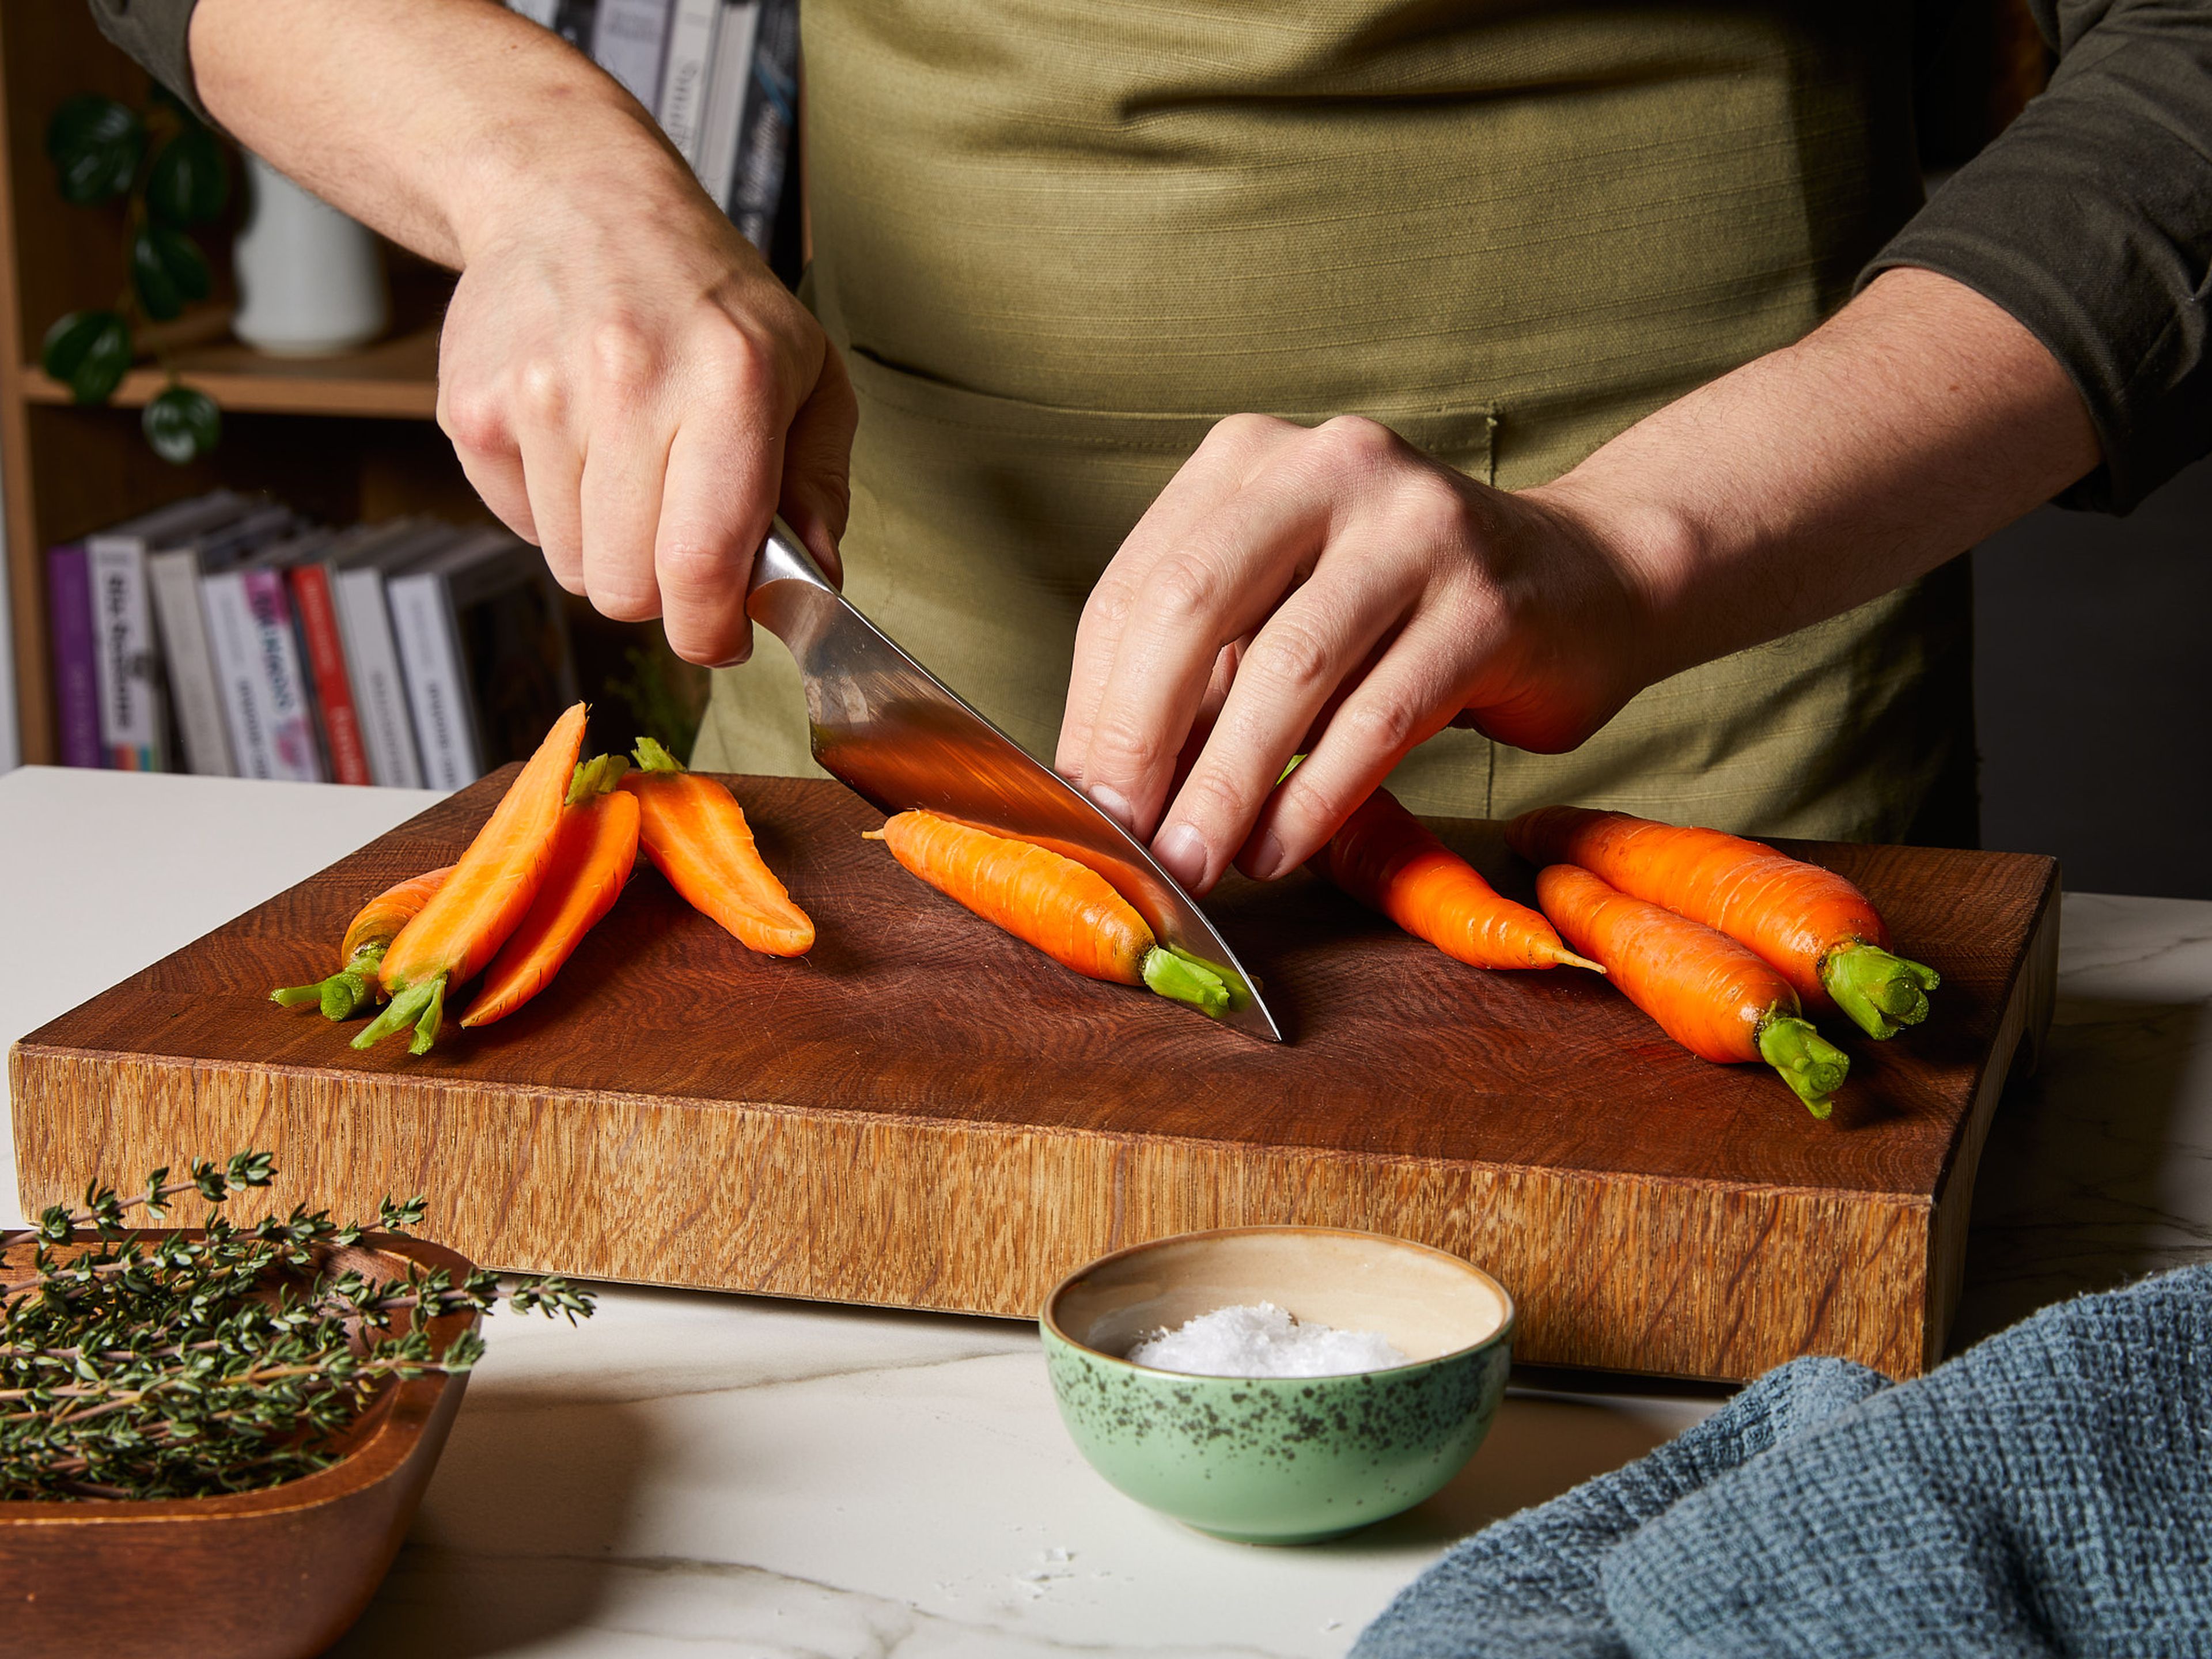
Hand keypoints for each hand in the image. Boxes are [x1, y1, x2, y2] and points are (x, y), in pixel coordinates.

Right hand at [436, 138, 854, 666]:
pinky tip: (577, 439)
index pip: (702, 563)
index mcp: (731, 378)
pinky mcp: (471, 409)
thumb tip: (814, 584)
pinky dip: (554, 510)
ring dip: (608, 546)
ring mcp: (538, 395)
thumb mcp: (806, 372)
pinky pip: (521, 527)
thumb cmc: (706, 298)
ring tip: (630, 466)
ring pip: (574, 569)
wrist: (576, 199)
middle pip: (629, 590)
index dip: (713, 631)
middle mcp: (628, 381)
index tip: (725, 633)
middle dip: (663, 591)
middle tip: (682, 539)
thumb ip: (821, 485)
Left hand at [1055, 415, 1662, 893]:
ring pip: (1288, 668)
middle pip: (1192, 607)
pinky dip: (1315, 797)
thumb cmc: (1400, 616)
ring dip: (1228, 785)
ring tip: (1196, 863)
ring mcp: (1416, 526)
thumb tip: (1104, 792)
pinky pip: (1378, 716)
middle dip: (1143, 741)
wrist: (1584, 583)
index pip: (1135, 589)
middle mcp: (1329, 467)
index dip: (1094, 706)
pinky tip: (1277, 851)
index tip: (1078, 804)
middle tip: (1124, 839)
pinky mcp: (1488, 601)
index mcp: (1249, 460)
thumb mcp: (1281, 619)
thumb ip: (1199, 683)